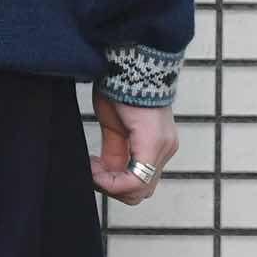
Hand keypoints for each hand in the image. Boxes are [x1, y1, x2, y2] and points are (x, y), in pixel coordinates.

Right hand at [89, 91, 179, 205]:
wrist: (130, 64)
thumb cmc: (120, 89)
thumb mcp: (114, 127)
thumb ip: (115, 152)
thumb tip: (107, 172)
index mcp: (157, 145)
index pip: (140, 182)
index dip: (113, 185)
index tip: (90, 170)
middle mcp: (165, 149)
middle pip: (141, 192)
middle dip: (112, 188)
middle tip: (91, 172)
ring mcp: (164, 148)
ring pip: (139, 190)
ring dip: (110, 185)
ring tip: (92, 167)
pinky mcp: (154, 144)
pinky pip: (136, 179)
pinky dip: (112, 181)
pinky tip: (94, 167)